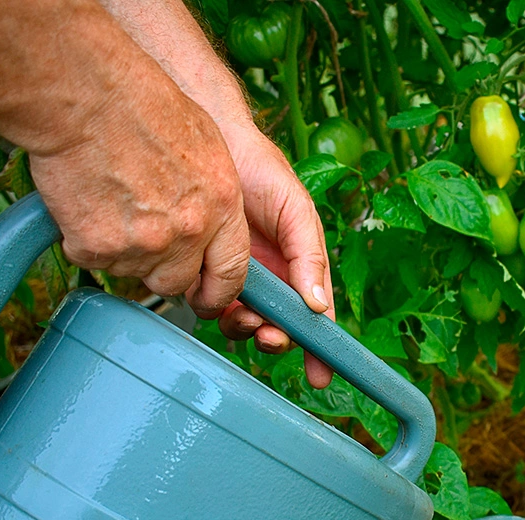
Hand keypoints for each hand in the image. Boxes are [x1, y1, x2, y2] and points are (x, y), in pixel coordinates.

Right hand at [29, 58, 251, 315]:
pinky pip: (94, 259)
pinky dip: (86, 239)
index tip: (206, 294)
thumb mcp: (208, 148)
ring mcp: (144, 244)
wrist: (86, 94)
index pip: (232, 274)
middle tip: (142, 235)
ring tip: (111, 201)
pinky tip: (86, 201)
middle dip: (162, 269)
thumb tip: (214, 230)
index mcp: (224, 207)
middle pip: (178, 283)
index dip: (217, 290)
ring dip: (123, 251)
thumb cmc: (143, 106)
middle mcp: (189, 232)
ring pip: (134, 272)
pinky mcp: (98, 247)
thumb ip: (216, 200)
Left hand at [216, 123, 334, 388]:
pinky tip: (211, 294)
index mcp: (300, 265)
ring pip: (244, 322)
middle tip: (268, 335)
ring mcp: (236, 276)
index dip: (320, 348)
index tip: (321, 376)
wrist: (206, 139)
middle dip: (277, 338)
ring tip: (241, 312)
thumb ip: (310, 256)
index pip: (316, 315)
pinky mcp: (203, 271)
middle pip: (279, 326)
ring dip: (245, 327)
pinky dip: (214, 309)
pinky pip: (210, 305)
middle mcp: (271, 276)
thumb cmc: (258, 169)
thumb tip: (319, 306)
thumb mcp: (295, 210)